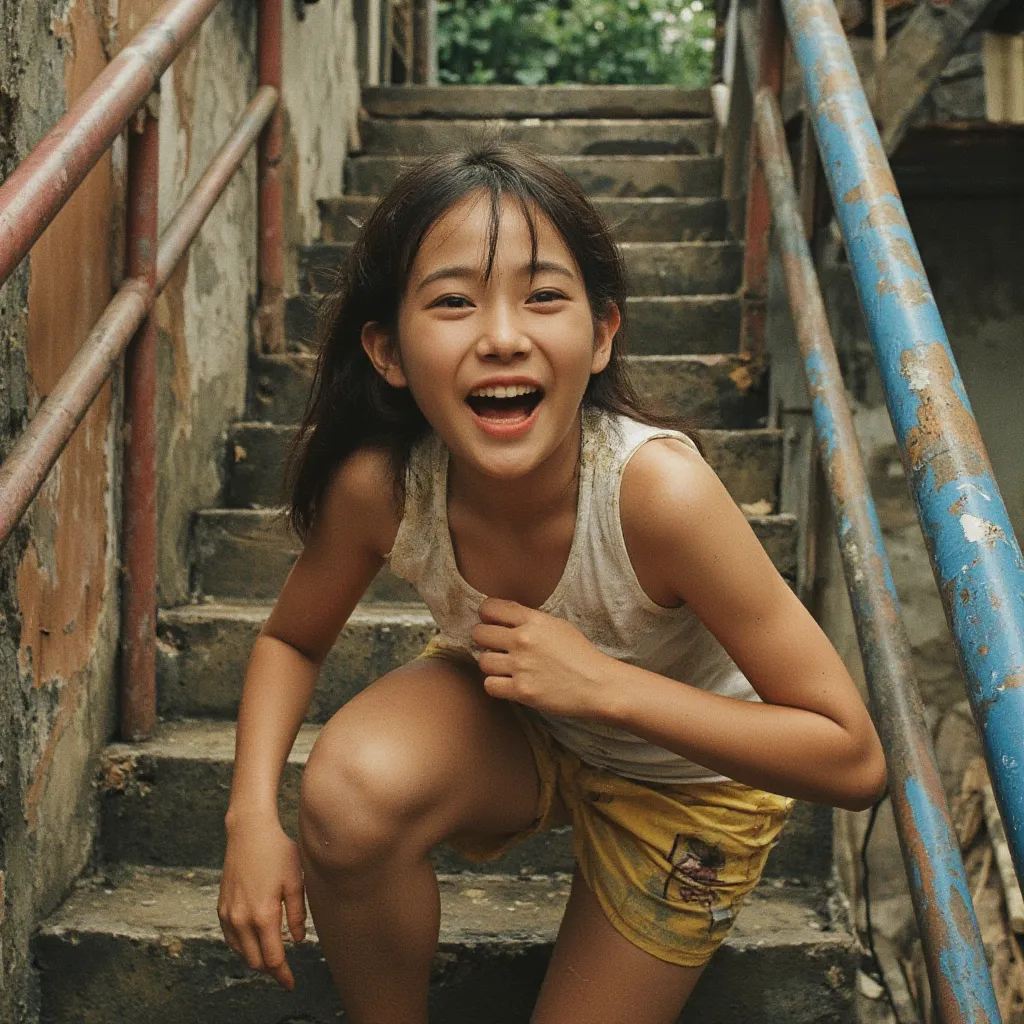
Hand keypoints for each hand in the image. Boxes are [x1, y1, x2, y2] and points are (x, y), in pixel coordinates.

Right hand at [218, 810, 305, 989]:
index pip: (273, 959)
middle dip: (270, 968)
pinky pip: (230, 938)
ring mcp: (228, 914)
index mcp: (263, 916)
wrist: (249, 831)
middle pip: (255, 961)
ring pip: (241, 952)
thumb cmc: (277, 852)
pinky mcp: (221, 906)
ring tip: (272, 954)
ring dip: (256, 957)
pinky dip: (242, 945)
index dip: (282, 974)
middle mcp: (242, 919)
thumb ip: (297, 914)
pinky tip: (254, 939)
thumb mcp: (295, 881)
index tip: (291, 984)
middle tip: (285, 969)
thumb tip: (298, 940)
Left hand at [471, 598, 612, 718]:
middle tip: (496, 647)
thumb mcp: (558, 626)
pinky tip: (508, 683)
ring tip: (504, 668)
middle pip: (479, 634)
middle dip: (485, 640)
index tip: (490, 622)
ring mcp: (521, 665)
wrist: (598, 684)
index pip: (491, 608)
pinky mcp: (521, 690)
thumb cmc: (581, 655)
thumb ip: (530, 621)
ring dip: (491, 665)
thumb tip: (504, 620)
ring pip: (482, 661)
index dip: (486, 615)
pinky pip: (489, 685)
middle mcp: (523, 640)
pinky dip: (496, 685)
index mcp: (534, 620)